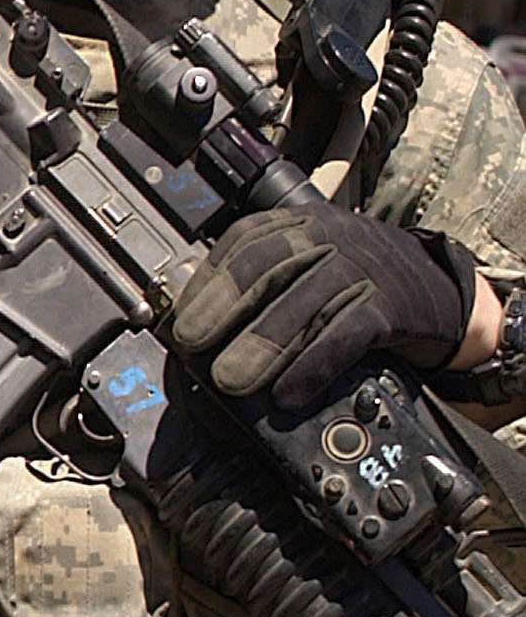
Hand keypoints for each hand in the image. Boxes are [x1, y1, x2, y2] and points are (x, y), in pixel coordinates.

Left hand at [171, 203, 476, 408]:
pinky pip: (345, 335)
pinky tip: (288, 393)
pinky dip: (312, 366)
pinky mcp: (390, 307)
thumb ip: (259, 287)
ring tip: (230, 381)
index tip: (179, 317)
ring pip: (302, 305)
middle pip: (267, 269)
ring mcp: (360, 269)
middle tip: (191, 346)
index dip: (208, 281)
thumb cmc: (356, 279)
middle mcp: (327, 237)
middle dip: (223, 308)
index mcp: (298, 223)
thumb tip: (192, 330)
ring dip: (262, 346)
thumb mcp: (307, 266)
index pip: (243, 243)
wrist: (438, 287)